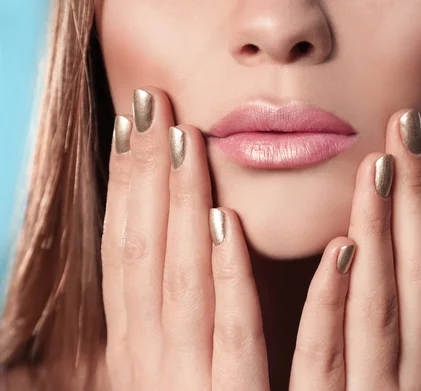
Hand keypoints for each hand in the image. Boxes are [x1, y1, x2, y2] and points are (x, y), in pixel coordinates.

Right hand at [101, 87, 269, 389]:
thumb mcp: (174, 373)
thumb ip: (172, 321)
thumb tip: (171, 251)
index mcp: (142, 355)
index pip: (130, 257)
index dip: (127, 191)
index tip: (133, 128)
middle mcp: (155, 366)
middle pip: (148, 257)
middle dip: (147, 180)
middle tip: (151, 107)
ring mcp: (194, 387)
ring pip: (184, 285)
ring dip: (182, 209)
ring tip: (190, 143)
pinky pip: (239, 339)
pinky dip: (233, 280)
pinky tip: (230, 223)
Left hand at [289, 110, 420, 389]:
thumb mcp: (389, 368)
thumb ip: (385, 318)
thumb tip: (372, 243)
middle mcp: (417, 375)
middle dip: (419, 198)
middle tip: (408, 125)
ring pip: (380, 305)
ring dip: (381, 230)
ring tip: (377, 164)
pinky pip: (324, 355)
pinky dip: (331, 300)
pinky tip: (336, 247)